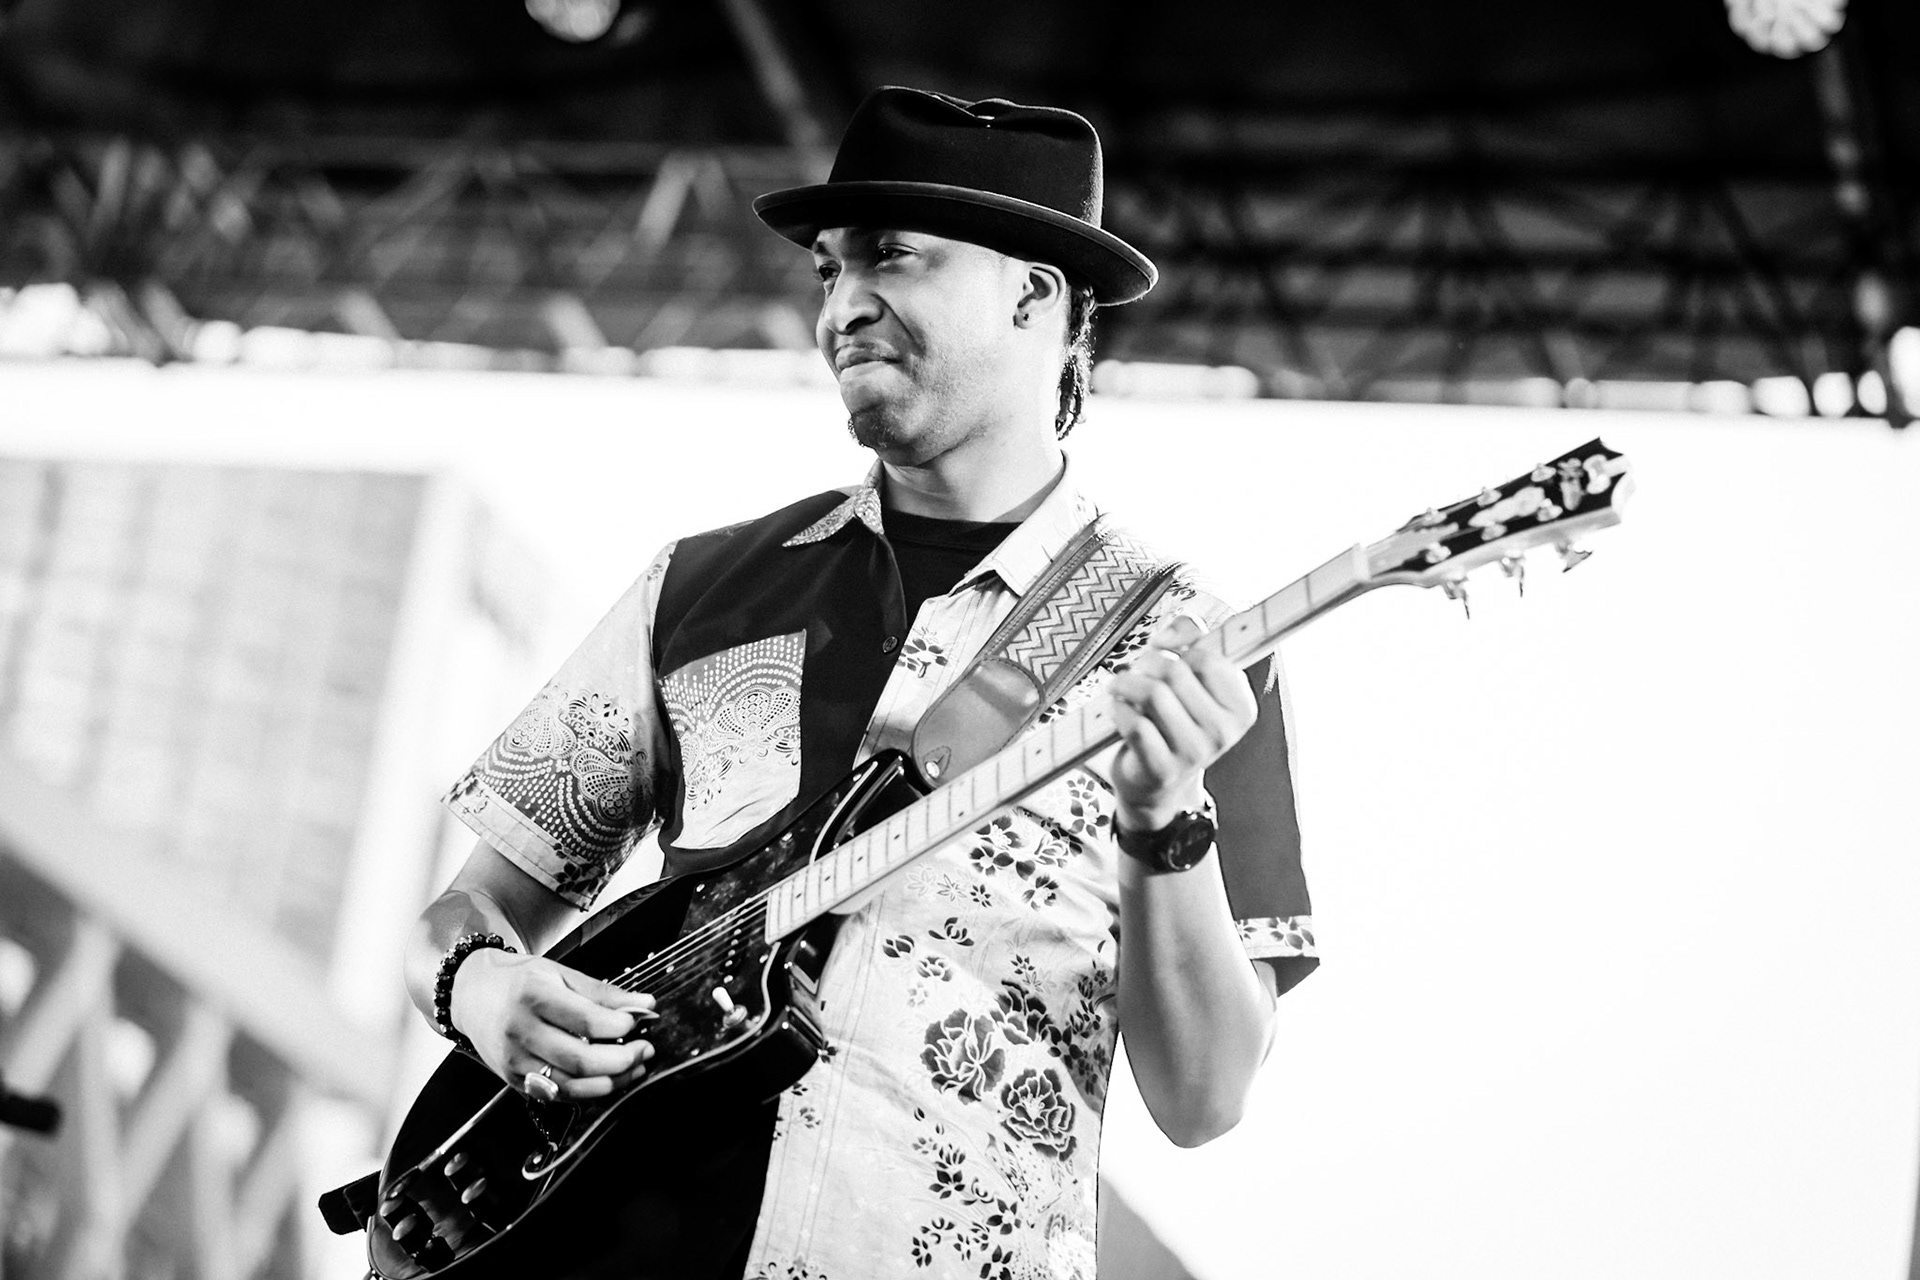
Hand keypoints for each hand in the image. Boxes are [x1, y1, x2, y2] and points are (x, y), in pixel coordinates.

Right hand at [448, 949, 654, 1100]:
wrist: (470, 995)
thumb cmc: (516, 981)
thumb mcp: (558, 973)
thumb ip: (602, 992)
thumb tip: (643, 1004)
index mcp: (533, 996)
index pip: (585, 1020)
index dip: (619, 1026)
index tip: (639, 1022)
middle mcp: (520, 1031)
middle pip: (580, 1059)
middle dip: (622, 1060)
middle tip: (644, 1050)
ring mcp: (515, 1061)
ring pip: (571, 1085)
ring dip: (611, 1082)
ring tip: (634, 1068)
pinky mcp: (514, 1080)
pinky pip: (558, 1095)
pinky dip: (588, 1091)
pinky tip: (607, 1079)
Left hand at [1107, 614, 1256, 832]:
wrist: (1155, 782)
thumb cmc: (1173, 720)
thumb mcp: (1192, 679)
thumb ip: (1191, 638)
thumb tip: (1170, 634)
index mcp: (1241, 708)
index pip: (1207, 657)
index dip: (1178, 646)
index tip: (1163, 649)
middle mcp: (1224, 733)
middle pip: (1175, 672)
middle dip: (1147, 663)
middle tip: (1137, 672)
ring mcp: (1194, 754)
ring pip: (1153, 694)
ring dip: (1126, 683)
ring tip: (1120, 687)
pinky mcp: (1163, 769)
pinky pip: (1135, 724)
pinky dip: (1119, 710)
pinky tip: (1119, 710)